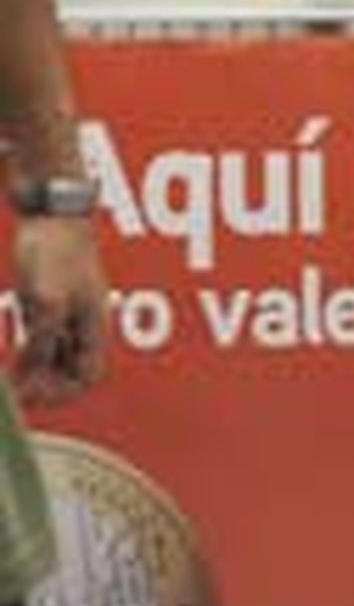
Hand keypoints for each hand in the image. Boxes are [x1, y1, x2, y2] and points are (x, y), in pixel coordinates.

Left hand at [13, 216, 108, 403]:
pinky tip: (9, 360)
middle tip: (14, 391)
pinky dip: (25, 357)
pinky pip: (40, 343)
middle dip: (44, 387)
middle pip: (69, 373)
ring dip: (33, 374)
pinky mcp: (46, 305)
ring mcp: (64, 316)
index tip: (29, 392)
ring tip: (9, 380)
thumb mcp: (47, 303)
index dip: (60, 392)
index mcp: (92, 326)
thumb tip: (28, 376)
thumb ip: (41, 342)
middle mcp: (82, 326)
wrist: (51, 214)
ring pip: (53, 361)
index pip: (86, 377)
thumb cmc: (55, 253)